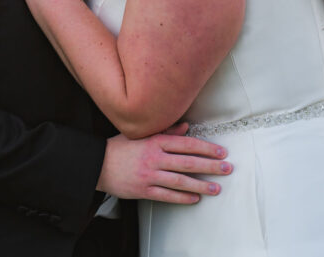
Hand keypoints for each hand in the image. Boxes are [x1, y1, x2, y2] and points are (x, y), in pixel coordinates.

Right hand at [97, 123, 232, 203]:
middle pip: (188, 163)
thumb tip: (186, 126)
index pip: (187, 144)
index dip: (206, 148)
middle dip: (210, 166)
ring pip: (180, 181)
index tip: (221, 152)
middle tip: (227, 169)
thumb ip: (165, 130)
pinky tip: (194, 198)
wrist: (96, 164)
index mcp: (155, 141)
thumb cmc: (119, 147)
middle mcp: (154, 158)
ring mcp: (149, 175)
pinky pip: (166, 196)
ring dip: (201, 185)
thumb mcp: (141, 133)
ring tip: (216, 188)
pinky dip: (182, 197)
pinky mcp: (143, 190)